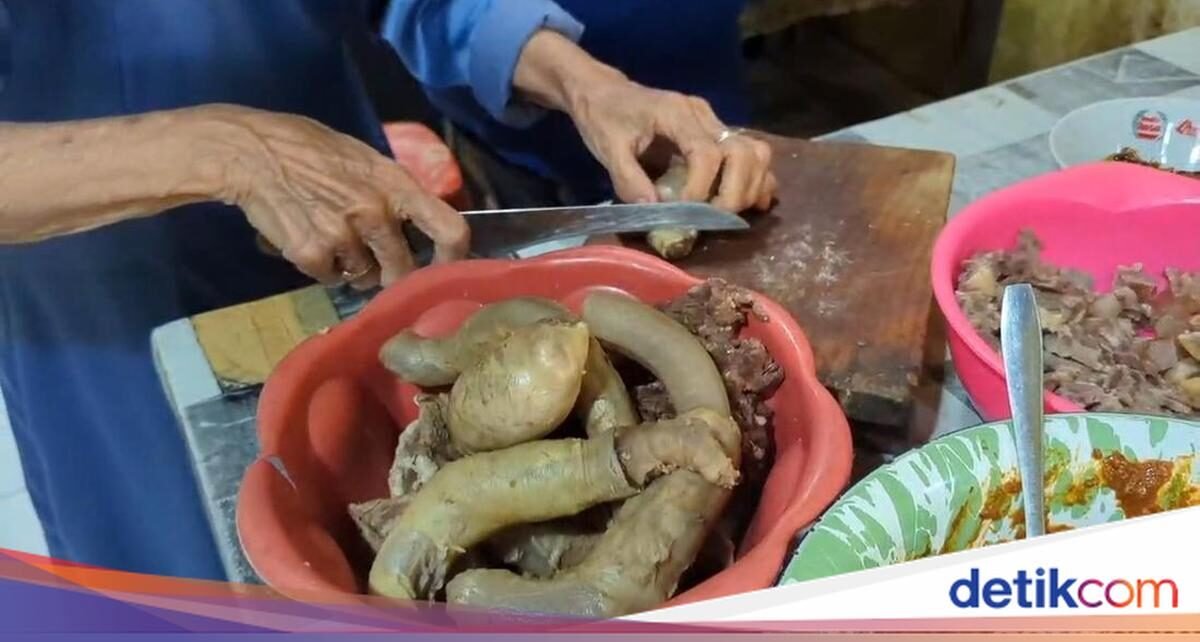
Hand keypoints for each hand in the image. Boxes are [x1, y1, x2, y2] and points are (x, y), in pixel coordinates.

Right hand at [207, 105, 469, 288]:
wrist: (248, 151)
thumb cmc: (306, 146)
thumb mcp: (361, 157)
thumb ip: (391, 191)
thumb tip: (417, 222)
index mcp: (396, 183)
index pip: (450, 228)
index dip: (454, 259)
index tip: (444, 270)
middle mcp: (376, 211)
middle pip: (403, 269)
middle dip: (390, 274)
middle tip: (373, 263)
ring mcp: (344, 235)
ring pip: (363, 276)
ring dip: (351, 268)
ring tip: (329, 238)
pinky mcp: (312, 254)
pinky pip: (328, 278)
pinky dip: (319, 268)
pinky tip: (305, 240)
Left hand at [568, 81, 775, 211]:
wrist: (605, 93)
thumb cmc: (604, 117)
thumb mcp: (607, 148)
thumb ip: (628, 179)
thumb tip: (656, 212)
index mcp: (676, 113)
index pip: (706, 153)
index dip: (701, 188)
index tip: (684, 211)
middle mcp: (703, 115)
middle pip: (743, 152)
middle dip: (735, 192)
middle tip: (714, 218)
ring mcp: (714, 122)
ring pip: (756, 152)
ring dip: (751, 187)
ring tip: (729, 213)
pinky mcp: (718, 133)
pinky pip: (751, 155)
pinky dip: (756, 180)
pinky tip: (746, 203)